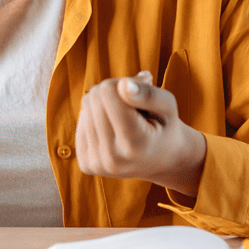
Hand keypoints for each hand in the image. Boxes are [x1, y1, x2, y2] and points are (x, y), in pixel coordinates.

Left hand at [75, 70, 206, 197]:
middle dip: (112, 93)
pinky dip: (95, 119)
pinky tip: (113, 130)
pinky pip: (80, 123)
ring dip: (103, 106)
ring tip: (125, 119)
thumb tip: (122, 84)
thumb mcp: (168, 106)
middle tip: (132, 106)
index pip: (107, 92)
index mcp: (136, 145)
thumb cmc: (164, 126)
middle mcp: (113, 159)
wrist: (161, 160)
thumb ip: (149, 94)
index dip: (121, 84)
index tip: (138, 94)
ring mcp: (97, 164)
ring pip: (85, 109)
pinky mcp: (86, 164)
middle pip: (94, 99)